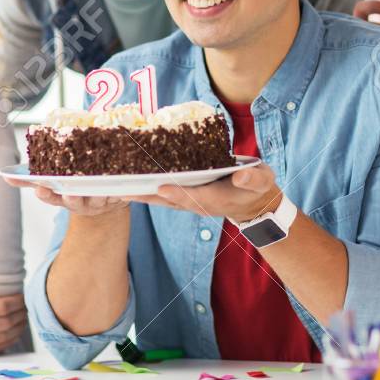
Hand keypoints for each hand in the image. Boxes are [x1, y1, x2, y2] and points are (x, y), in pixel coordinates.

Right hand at [0, 257, 28, 357]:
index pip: (0, 307)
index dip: (16, 302)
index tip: (23, 295)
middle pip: (5, 323)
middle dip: (21, 315)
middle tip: (29, 306)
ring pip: (2, 338)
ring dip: (17, 329)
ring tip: (24, 319)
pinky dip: (6, 342)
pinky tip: (11, 334)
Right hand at [6, 177, 130, 216]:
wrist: (102, 200)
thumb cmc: (72, 185)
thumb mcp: (52, 182)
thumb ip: (29, 179)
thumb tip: (5, 176)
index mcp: (62, 197)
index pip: (51, 198)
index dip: (46, 195)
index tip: (40, 189)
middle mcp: (80, 203)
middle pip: (75, 202)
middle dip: (73, 197)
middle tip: (71, 191)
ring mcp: (99, 202)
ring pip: (99, 198)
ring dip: (99, 193)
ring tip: (99, 184)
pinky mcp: (118, 198)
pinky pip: (120, 195)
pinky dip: (121, 189)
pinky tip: (122, 180)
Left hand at [127, 163, 280, 223]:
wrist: (253, 202)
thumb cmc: (257, 187)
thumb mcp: (261, 180)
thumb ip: (253, 178)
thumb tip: (241, 176)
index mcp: (216, 198)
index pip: (194, 197)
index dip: (178, 193)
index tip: (162, 187)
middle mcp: (198, 202)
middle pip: (169, 200)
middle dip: (147, 196)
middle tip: (123, 189)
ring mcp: (190, 201)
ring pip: (162, 199)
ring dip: (141, 194)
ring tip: (118, 187)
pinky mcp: (185, 196)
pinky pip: (163, 194)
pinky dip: (147, 190)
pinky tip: (131, 183)